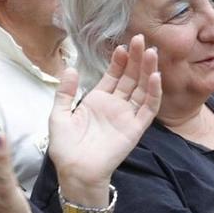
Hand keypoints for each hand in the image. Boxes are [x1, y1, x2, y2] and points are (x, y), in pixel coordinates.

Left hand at [45, 35, 160, 191]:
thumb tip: (70, 68)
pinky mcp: (135, 129)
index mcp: (98, 101)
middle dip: (136, 59)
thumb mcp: (59, 115)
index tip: (122, 46)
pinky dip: (153, 94)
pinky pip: (148, 109)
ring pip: (142, 89)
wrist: (75, 172)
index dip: (119, 61)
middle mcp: (115, 106)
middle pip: (131, 78)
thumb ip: (65, 93)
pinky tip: (154, 78)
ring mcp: (127, 117)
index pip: (114, 75)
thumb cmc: (66, 148)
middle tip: (141, 40)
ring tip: (151, 53)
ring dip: (147, 71)